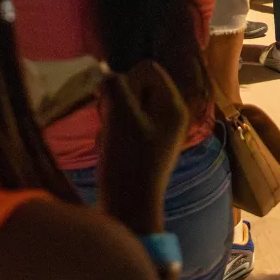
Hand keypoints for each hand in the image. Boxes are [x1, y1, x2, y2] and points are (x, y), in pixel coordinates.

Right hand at [98, 61, 187, 236]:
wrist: (129, 210)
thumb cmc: (128, 163)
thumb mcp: (120, 118)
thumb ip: (115, 87)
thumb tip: (105, 73)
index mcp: (173, 106)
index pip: (148, 69)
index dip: (127, 79)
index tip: (116, 102)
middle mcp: (170, 114)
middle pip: (138, 85)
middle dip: (118, 99)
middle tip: (109, 121)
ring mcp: (158, 130)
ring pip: (128, 103)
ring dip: (112, 115)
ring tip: (108, 138)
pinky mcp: (144, 143)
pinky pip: (125, 121)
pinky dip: (113, 130)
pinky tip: (108, 147)